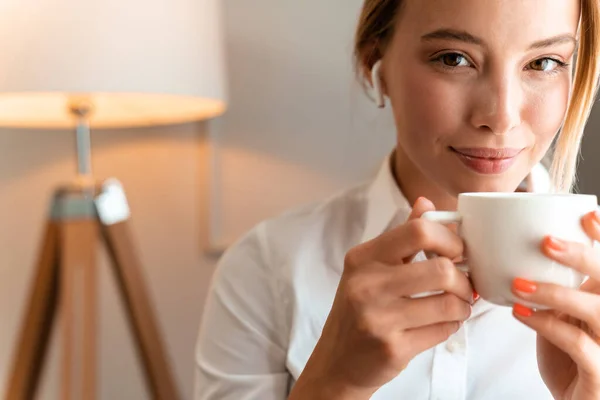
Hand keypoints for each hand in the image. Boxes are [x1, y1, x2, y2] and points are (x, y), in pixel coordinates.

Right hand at [289, 198, 473, 399]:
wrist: (337, 361)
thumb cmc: (359, 310)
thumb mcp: (370, 269)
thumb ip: (402, 237)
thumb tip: (426, 202)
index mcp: (363, 258)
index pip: (418, 231)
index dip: (450, 239)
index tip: (456, 252)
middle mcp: (366, 285)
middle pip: (441, 269)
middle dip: (463, 279)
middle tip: (463, 284)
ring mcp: (378, 318)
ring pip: (448, 303)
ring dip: (461, 305)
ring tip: (455, 306)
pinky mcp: (392, 348)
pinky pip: (443, 330)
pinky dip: (451, 325)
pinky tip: (441, 323)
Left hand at [511, 211, 599, 399]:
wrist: (576, 399)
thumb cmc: (569, 354)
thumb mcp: (564, 315)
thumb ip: (557, 287)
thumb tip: (520, 252)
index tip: (587, 216)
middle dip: (582, 257)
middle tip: (547, 242)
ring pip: (598, 311)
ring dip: (557, 293)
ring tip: (520, 284)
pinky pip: (578, 344)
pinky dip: (546, 325)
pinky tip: (520, 312)